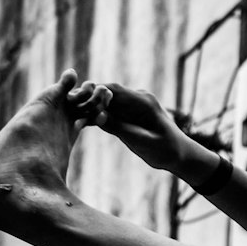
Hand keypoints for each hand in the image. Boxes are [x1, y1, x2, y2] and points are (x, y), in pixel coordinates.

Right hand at [67, 80, 183, 170]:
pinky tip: (82, 121)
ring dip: (90, 106)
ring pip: (106, 102)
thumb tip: (97, 116)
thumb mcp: (141, 141)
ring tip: (69, 110)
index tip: (76, 96)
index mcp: (143, 102)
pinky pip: (110, 112)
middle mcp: (137, 100)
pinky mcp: (128, 116)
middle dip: (88, 97)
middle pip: (107, 93)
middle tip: (67, 102)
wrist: (179, 155)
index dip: (93, 92)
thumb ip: (120, 128)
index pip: (113, 89)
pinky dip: (98, 115)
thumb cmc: (165, 150)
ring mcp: (132, 107)